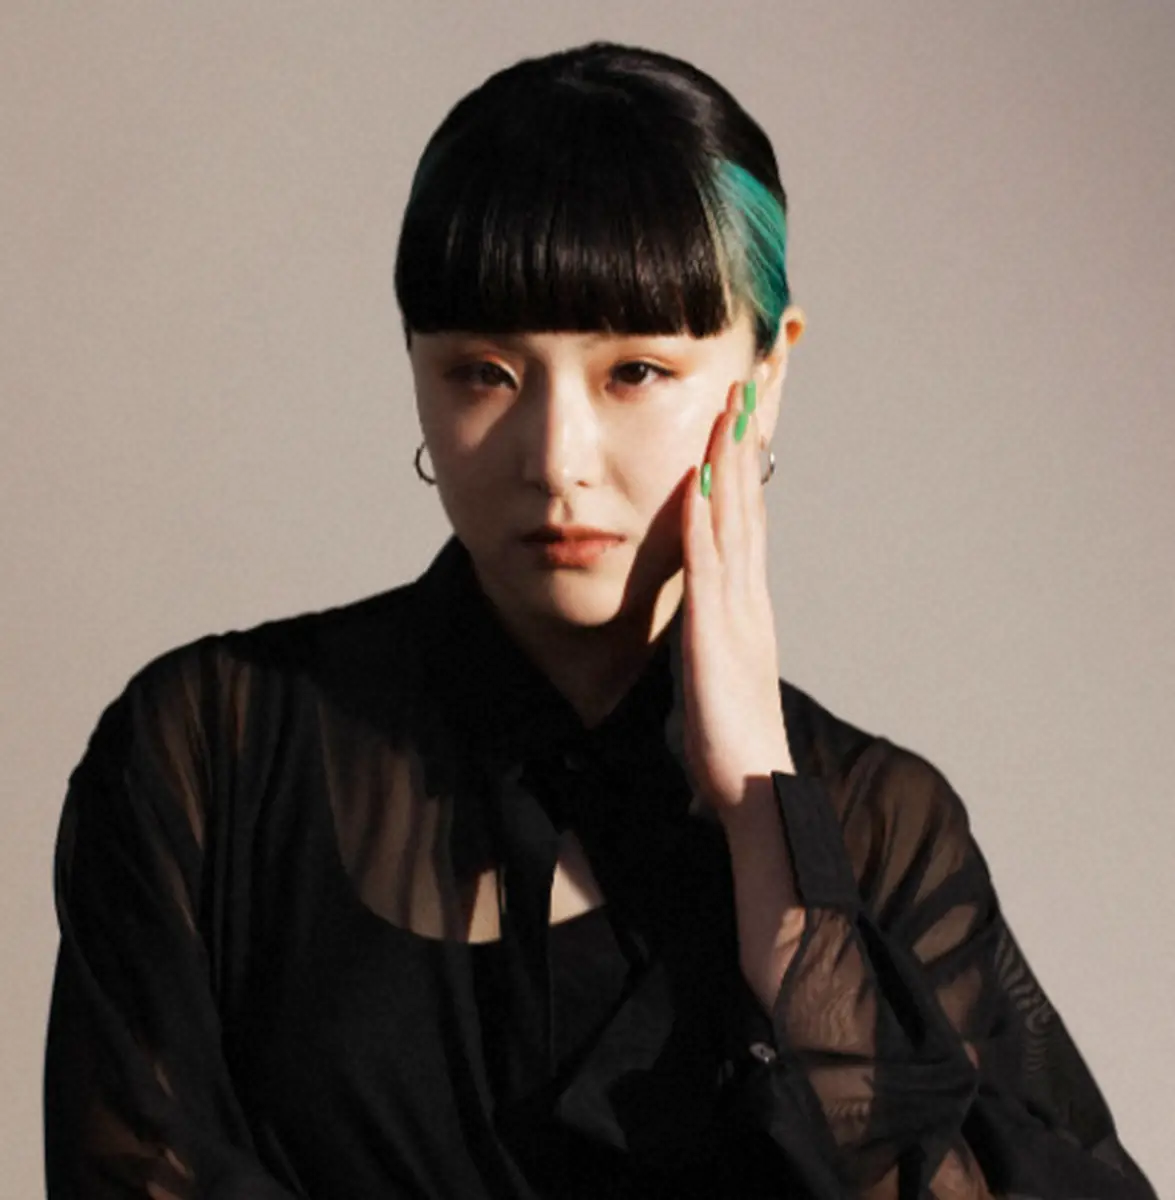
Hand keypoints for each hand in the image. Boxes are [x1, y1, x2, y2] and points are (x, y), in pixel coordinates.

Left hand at [680, 380, 794, 812]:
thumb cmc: (732, 733)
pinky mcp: (717, 635)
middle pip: (751, 497)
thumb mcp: (721, 663)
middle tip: (758, 371)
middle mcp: (748, 592)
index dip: (747, 455)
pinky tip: (698, 483)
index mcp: (747, 598)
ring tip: (731, 404)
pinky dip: (705, 522)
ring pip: (735, 520)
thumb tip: (702, 600)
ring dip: (732, 460)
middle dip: (751, 433)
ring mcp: (737, 610)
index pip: (749, 510)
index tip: (747, 404)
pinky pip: (709, 568)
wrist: (755, 786)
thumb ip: (715, 625)